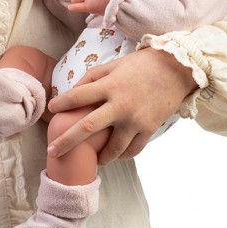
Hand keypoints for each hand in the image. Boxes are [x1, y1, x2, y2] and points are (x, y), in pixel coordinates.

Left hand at [46, 48, 195, 163]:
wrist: (175, 70)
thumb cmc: (139, 66)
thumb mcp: (111, 66)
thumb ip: (90, 79)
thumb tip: (71, 93)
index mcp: (109, 86)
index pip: (77, 96)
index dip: (61, 104)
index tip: (50, 109)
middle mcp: (120, 105)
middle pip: (87, 127)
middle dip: (67, 141)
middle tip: (52, 152)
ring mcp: (136, 120)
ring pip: (113, 148)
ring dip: (100, 157)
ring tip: (92, 161)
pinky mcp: (149, 128)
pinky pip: (133, 150)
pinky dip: (122, 156)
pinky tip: (115, 156)